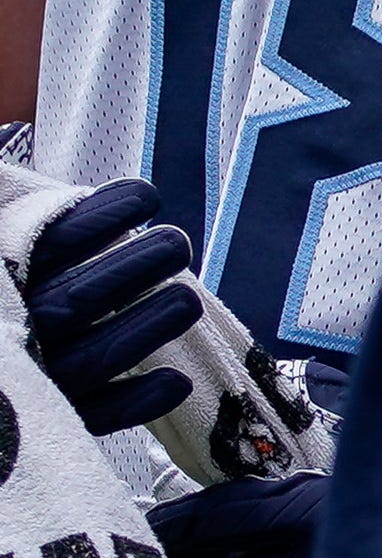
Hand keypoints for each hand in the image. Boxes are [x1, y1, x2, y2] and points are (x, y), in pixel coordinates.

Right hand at [22, 181, 207, 434]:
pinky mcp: (44, 419)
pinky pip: (91, 416)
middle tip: (176, 243)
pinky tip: (174, 382)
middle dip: (136, 267)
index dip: (102, 217)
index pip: (52, 240)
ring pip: (95, 356)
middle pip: (81, 298)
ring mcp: (27, 376)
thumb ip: (3, 193)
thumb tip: (5, 138)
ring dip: (148, 327)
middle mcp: (13, 325)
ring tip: (187, 299)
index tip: (144, 197)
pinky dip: (133, 402)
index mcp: (1, 271)